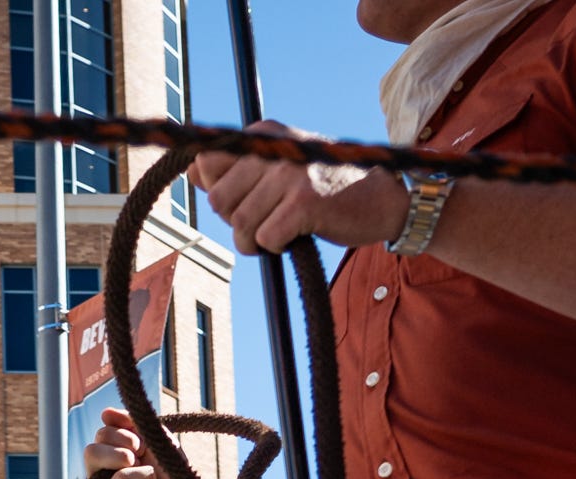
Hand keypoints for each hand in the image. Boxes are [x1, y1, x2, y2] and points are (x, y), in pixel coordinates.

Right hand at [85, 407, 208, 478]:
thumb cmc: (171, 469)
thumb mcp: (153, 438)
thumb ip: (131, 424)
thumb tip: (105, 413)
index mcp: (106, 458)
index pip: (100, 436)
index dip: (124, 435)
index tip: (143, 444)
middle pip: (91, 453)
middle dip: (123, 452)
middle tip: (143, 460)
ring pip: (119, 477)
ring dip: (146, 476)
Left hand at [192, 122, 409, 254]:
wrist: (384, 200)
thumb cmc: (326, 187)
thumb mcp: (279, 167)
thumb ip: (237, 168)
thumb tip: (191, 171)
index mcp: (264, 134)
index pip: (205, 164)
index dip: (219, 193)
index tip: (247, 200)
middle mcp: (274, 147)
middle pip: (218, 200)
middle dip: (235, 222)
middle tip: (266, 221)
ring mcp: (289, 174)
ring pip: (240, 223)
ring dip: (255, 241)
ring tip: (280, 233)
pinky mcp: (304, 202)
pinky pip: (264, 238)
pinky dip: (275, 247)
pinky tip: (295, 237)